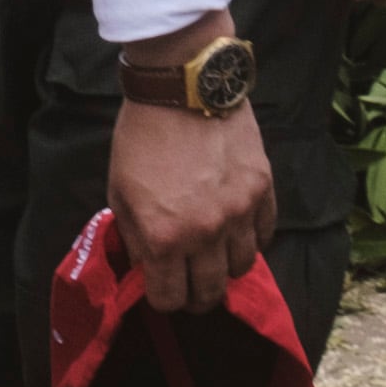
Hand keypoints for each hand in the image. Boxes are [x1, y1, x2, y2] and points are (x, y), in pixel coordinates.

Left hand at [104, 15, 274, 313]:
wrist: (181, 87)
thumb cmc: (141, 139)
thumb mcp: (119, 194)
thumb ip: (136, 238)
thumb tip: (150, 267)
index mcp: (163, 237)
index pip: (169, 299)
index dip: (164, 298)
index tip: (164, 286)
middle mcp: (205, 232)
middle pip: (209, 292)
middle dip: (197, 295)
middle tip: (192, 283)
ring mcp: (239, 210)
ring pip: (243, 267)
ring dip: (227, 267)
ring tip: (217, 253)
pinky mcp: (263, 187)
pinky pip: (266, 232)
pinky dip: (253, 238)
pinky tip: (240, 229)